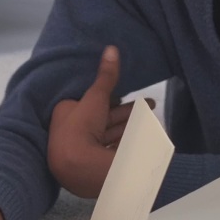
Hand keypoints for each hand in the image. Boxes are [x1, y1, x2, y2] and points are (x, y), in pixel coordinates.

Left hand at [47, 46, 153, 197]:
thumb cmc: (81, 129)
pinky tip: (146, 142)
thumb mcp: (95, 97)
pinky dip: (131, 144)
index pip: (90, 103)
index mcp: (65, 116)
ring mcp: (85, 154)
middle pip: (104, 121)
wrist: (79, 171)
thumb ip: (106, 76)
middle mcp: (72, 135)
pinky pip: (116, 152)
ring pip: (112, 136)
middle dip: (128, 112)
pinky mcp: (97, 168)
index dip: (110, 98)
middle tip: (151, 104)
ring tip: (154, 118)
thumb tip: (111, 48)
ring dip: (133, 126)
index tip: (127, 93)